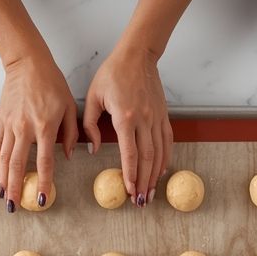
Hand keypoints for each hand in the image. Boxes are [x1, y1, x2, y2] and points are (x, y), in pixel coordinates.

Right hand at [0, 55, 77, 211]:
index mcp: (44, 126)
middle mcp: (24, 128)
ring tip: (2, 197)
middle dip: (14, 188)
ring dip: (2, 180)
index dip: (42, 183)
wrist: (28, 63)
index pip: (44, 162)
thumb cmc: (52, 83)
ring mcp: (9, 124)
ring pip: (3, 158)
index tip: (40, 199)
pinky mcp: (0, 121)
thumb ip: (70, 134)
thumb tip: (67, 156)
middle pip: (17, 165)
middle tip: (14, 207)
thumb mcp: (69, 107)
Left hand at [83, 46, 172, 206]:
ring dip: (155, 175)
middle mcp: (144, 119)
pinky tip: (161, 171)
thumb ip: (90, 125)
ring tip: (151, 193)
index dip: (131, 174)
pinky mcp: (163, 114)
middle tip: (141, 200)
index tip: (130, 190)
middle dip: (144, 182)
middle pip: (147, 158)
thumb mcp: (93, 97)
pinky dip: (165, 158)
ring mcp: (156, 117)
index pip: (130, 153)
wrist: (137, 55)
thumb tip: (93, 150)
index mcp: (125, 117)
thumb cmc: (112, 73)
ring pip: (159, 153)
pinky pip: (167, 141)